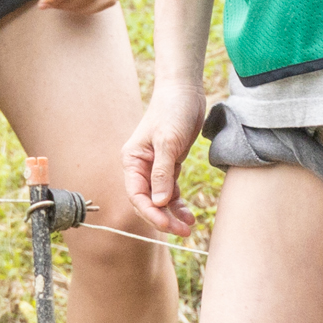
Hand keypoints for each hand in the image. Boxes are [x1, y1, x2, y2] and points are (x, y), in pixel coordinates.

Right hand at [120, 82, 207, 236]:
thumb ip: (162, 173)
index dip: (150, 213)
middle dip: (163, 218)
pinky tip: (189, 214)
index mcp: (132, 160)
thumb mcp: (168, 142)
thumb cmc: (173, 111)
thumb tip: (158, 202)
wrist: (185, 91)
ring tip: (190, 227)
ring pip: (161, 199)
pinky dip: (179, 203)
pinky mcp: (170, 164)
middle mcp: (141, 166)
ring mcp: (156, 167)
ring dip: (173, 214)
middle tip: (183, 232)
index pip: (137, 195)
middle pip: (148, 201)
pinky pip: (172, 190)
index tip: (167, 225)